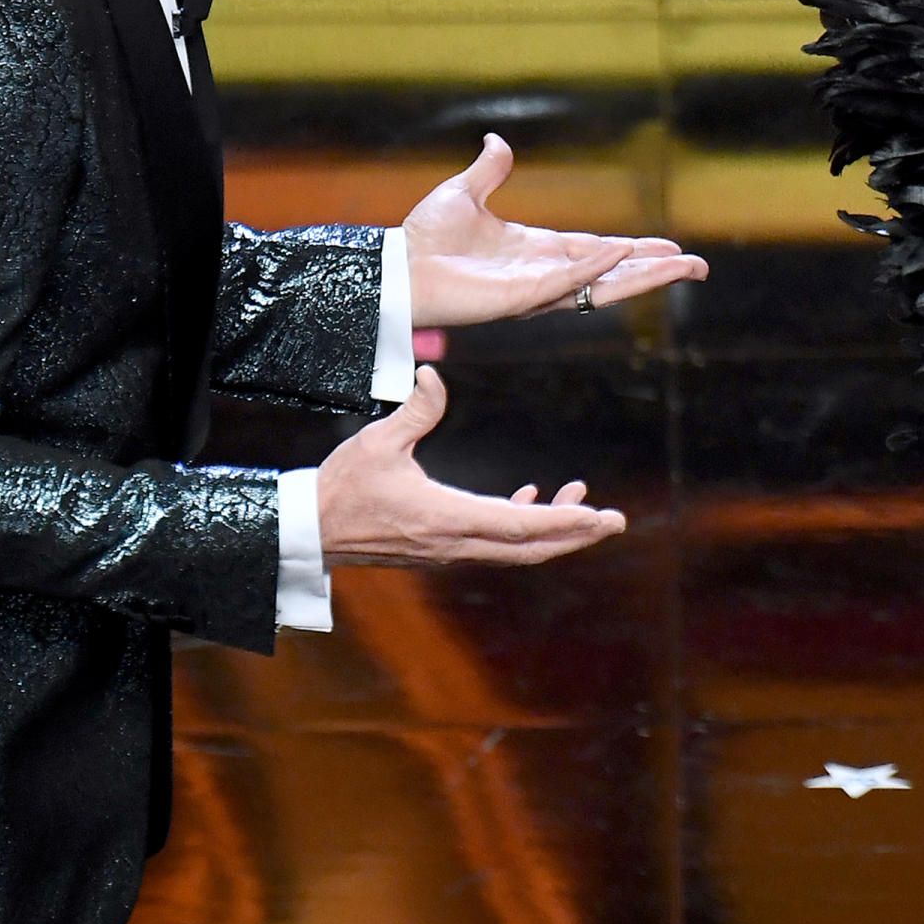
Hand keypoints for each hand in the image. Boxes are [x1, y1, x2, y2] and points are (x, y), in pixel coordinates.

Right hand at [316, 366, 627, 567]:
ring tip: (581, 500)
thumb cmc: (341, 488)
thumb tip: (432, 374)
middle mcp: (456, 542)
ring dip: (553, 530)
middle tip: (614, 521)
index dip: (565, 523)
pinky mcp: (440, 547)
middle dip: (576, 535)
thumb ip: (413, 411)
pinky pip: (494, 543)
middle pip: (531, 548)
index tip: (601, 518)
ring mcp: (449, 549)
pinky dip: (521, 526)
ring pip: (516, 548)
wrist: (309, 531)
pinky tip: (530, 499)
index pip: (521, 527)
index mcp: (447, 518)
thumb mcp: (376, 443)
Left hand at [405, 134, 708, 328]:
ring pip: (605, 285)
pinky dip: (600, 267)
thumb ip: (489, 171)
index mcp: (537, 250)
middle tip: (698, 267)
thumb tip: (496, 142)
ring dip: (647, 276)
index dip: (633, 249)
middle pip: (615, 273)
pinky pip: (571, 280)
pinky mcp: (524, 295)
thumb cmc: (425, 239)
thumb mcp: (464, 194)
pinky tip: (627, 253)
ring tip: (686, 269)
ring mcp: (539, 287)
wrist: (400, 266)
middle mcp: (546, 272)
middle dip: (657, 270)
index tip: (667, 248)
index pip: (597, 251)